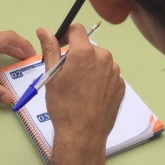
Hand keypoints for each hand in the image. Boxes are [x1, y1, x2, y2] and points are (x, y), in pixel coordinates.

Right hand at [42, 25, 123, 164]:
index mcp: (85, 52)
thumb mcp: (52, 76)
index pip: (77, 29)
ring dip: (90, 68)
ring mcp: (115, 72)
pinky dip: (100, 80)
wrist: (82, 134)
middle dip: (77, 55)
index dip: (66, 35)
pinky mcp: (121, 85)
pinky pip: (108, 75)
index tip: (61, 46)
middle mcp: (104, 57)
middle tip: (67, 74)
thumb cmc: (64, 106)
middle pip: (88, 47)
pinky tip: (90, 95)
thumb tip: (44, 30)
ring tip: (79, 88)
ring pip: (99, 61)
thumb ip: (50, 48)